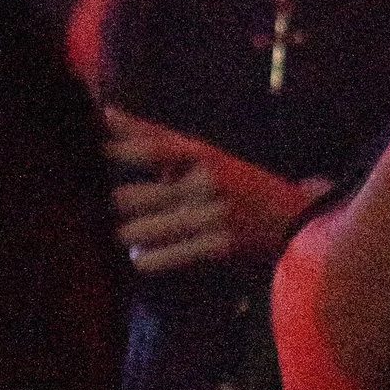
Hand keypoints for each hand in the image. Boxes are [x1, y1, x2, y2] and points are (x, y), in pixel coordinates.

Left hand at [104, 107, 324, 275]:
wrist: (299, 220)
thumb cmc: (246, 188)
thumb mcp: (213, 162)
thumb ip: (169, 156)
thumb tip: (117, 134)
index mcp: (202, 155)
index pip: (152, 144)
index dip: (120, 140)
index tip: (93, 129)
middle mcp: (204, 180)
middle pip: (135, 194)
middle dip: (112, 205)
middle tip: (89, 207)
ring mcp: (212, 214)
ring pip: (144, 229)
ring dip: (128, 235)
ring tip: (119, 236)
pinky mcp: (220, 245)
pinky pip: (170, 255)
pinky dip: (149, 259)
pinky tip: (139, 259)